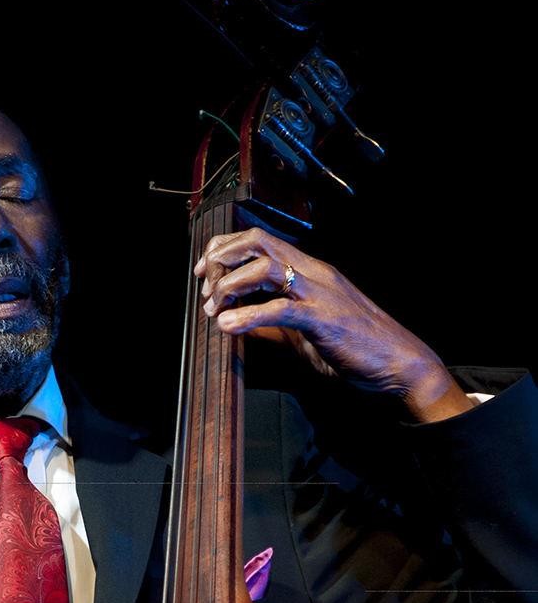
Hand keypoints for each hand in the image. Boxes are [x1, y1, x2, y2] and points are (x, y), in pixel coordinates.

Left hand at [194, 228, 472, 421]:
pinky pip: (280, 310)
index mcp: (309, 269)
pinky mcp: (324, 320)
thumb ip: (270, 322)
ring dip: (230, 285)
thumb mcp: (303, 330)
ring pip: (265, 267)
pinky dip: (248, 316)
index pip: (258, 239)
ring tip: (213, 309)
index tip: (204, 272)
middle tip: (203, 287)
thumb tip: (233, 322)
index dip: (224, 249)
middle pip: (256, 241)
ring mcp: (320, 293)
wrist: (400, 362)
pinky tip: (228, 326)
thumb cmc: (355, 346)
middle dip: (221, 258)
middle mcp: (313, 272)